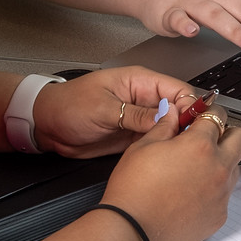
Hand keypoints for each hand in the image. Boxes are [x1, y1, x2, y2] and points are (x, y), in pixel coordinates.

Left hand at [31, 67, 199, 157]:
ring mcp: (141, 119)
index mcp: (140, 82)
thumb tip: (166, 118)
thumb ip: (135, 114)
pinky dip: (163, 149)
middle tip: (188, 143)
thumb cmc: (69, 105)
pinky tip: (166, 158)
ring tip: (181, 153)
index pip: (177, 90)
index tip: (192, 124)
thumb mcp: (103, 108)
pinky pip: (157, 141)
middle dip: (187, 125)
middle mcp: (145, 99)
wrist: (48, 125)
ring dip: (176, 139)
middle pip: (179, 110)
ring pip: (170, 128)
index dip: (189, 106)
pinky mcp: (135, 136)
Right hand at [99, 101, 240, 240]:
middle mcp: (218, 168)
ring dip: (221, 162)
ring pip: (235, 167)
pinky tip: (189, 195)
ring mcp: (222, 194)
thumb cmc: (132, 191)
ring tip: (193, 170)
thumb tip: (173, 113)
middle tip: (206, 138)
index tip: (198, 118)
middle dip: (226, 133)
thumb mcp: (142, 147)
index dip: (206, 113)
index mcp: (200, 146)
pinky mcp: (219, 216)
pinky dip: (213, 190)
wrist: (131, 232)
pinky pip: (225, 195)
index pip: (218, 115)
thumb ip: (164, 126)